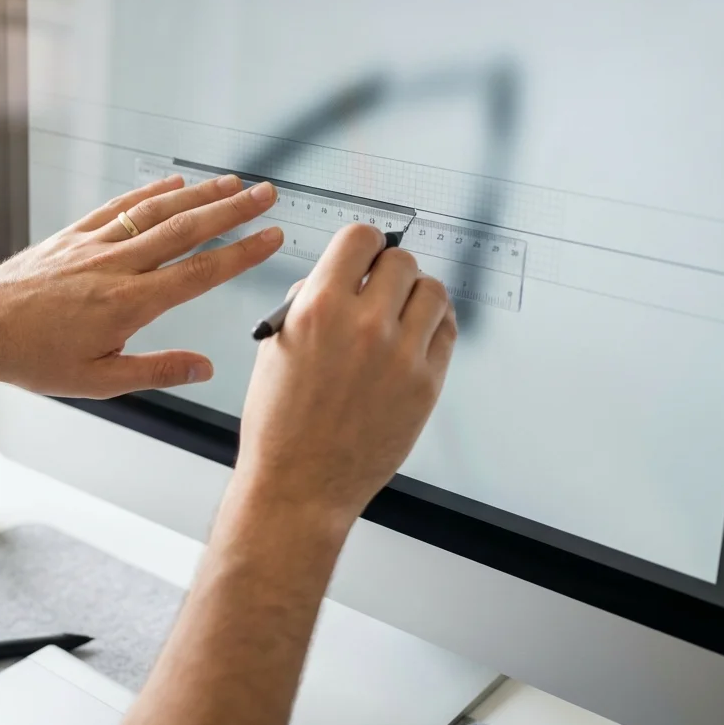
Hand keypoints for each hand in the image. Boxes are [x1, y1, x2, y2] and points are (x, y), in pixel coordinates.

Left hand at [0, 173, 281, 396]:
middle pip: (187, 230)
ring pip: (157, 212)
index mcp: (128, 304)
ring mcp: (94, 244)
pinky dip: (150, 191)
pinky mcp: (73, 234)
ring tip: (233, 183)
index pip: (199, 272)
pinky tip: (174, 183)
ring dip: (200, 194)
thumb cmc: (32, 358)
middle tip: (267, 195)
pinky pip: (120, 206)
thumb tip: (204, 368)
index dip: (241, 253)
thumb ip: (156, 371)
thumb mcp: (98, 381)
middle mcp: (116, 266)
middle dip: (232, 210)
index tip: (271, 237)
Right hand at [234, 224, 456, 531]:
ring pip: (433, 291)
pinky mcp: (427, 385)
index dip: (364, 245)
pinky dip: (435, 326)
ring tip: (403, 313)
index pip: (360, 238)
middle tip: (383, 288)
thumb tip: (340, 274)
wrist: (299, 486)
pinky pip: (446, 331)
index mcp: (319, 308)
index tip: (366, 255)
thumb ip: (308, 301)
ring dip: (417, 295)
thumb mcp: (276, 347)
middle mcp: (365, 325)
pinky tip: (417, 336)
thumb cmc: (280, 423)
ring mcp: (402, 356)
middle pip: (402, 261)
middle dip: (390, 271)